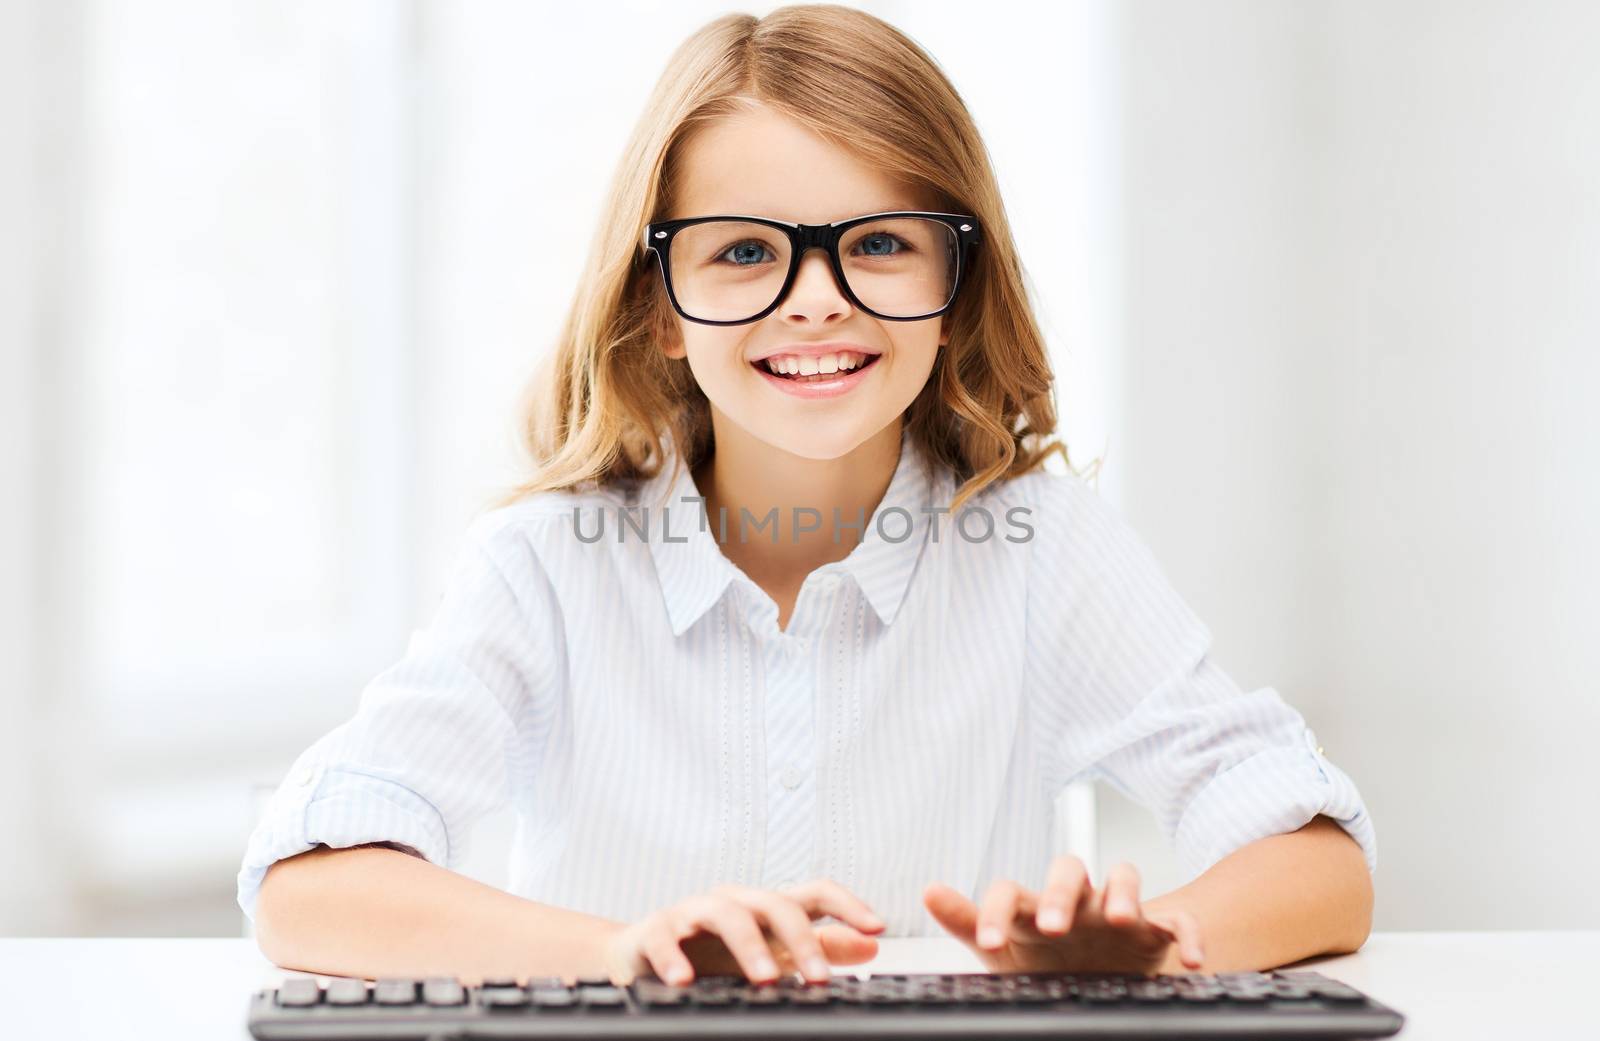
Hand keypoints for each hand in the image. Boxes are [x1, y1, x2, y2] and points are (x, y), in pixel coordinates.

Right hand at [601, 879, 885, 986]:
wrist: (640, 956)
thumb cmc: (712, 953)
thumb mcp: (771, 954)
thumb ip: (821, 949)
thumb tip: (870, 945)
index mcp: (764, 908)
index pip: (814, 893)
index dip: (848, 905)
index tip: (878, 927)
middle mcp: (733, 902)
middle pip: (774, 903)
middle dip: (802, 940)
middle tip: (819, 978)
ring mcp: (692, 913)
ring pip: (726, 914)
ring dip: (748, 947)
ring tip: (765, 980)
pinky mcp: (655, 930)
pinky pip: (665, 938)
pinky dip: (675, 957)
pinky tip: (685, 979)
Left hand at [923, 857, 1203, 975]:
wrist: (1103, 984)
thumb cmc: (1046, 963)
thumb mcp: (1005, 952)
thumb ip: (970, 922)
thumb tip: (928, 889)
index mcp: (1034, 909)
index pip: (1011, 890)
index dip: (998, 910)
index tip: (992, 941)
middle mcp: (1076, 902)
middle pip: (1069, 870)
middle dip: (1062, 894)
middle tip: (1053, 927)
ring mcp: (1117, 912)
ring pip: (1123, 877)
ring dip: (1124, 894)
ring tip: (1123, 921)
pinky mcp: (1157, 931)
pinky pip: (1178, 921)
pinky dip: (1187, 933)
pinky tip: (1190, 958)